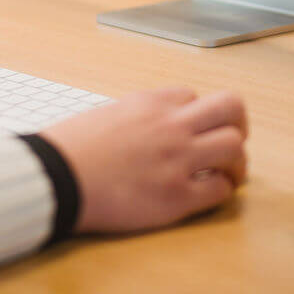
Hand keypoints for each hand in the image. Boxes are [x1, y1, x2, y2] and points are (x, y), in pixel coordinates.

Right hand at [39, 88, 246, 232]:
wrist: (55, 178)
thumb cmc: (69, 149)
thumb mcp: (105, 115)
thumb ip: (136, 118)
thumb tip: (149, 129)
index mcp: (150, 103)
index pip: (195, 97)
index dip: (198, 115)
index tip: (193, 131)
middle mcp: (170, 125)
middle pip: (231, 108)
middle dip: (238, 125)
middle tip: (230, 143)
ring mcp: (177, 160)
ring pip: (235, 147)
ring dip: (237, 162)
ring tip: (227, 174)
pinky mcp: (176, 196)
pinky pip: (220, 190)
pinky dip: (221, 191)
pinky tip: (206, 195)